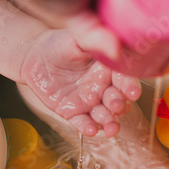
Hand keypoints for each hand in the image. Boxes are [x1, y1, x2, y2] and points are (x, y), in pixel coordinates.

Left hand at [21, 28, 140, 136]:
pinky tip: (90, 130)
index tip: (133, 93)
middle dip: (119, 105)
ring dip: (109, 122)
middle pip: (117, 100)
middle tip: (116, 106)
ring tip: (111, 129)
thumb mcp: (78, 38)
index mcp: (110, 68)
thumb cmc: (60, 44)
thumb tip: (116, 46)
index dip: (130, 86)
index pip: (125, 78)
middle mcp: (103, 87)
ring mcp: (89, 101)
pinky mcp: (73, 112)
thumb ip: (96, 40)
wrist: (35, 55)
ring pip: (104, 115)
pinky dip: (87, 127)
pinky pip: (82, 122)